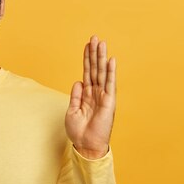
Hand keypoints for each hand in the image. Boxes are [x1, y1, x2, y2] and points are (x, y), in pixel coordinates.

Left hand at [65, 36, 115, 158]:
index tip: (87, 45)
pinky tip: (111, 60)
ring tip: (101, 42)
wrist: (86, 145)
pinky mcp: (109, 102)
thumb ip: (76, 95)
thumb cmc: (79, 131)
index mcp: (86, 94)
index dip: (86, 59)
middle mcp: (96, 93)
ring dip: (101, 57)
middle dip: (94, 53)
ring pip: (102, 72)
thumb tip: (78, 81)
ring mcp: (103, 96)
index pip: (87, 72)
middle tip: (95, 37)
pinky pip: (110, 84)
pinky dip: (110, 72)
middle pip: (95, 68)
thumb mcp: (72, 111)